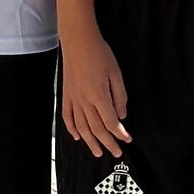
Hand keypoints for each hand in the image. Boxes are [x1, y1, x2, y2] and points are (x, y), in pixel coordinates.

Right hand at [61, 27, 130, 156]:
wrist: (78, 41)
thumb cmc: (100, 54)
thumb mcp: (116, 73)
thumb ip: (119, 96)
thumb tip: (121, 115)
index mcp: (99, 96)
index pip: (111, 122)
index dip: (120, 133)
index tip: (127, 140)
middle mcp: (84, 101)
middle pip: (96, 129)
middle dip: (107, 143)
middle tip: (116, 153)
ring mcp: (73, 99)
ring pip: (81, 127)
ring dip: (90, 142)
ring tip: (98, 152)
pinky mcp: (66, 95)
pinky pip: (67, 117)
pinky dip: (72, 129)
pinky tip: (77, 137)